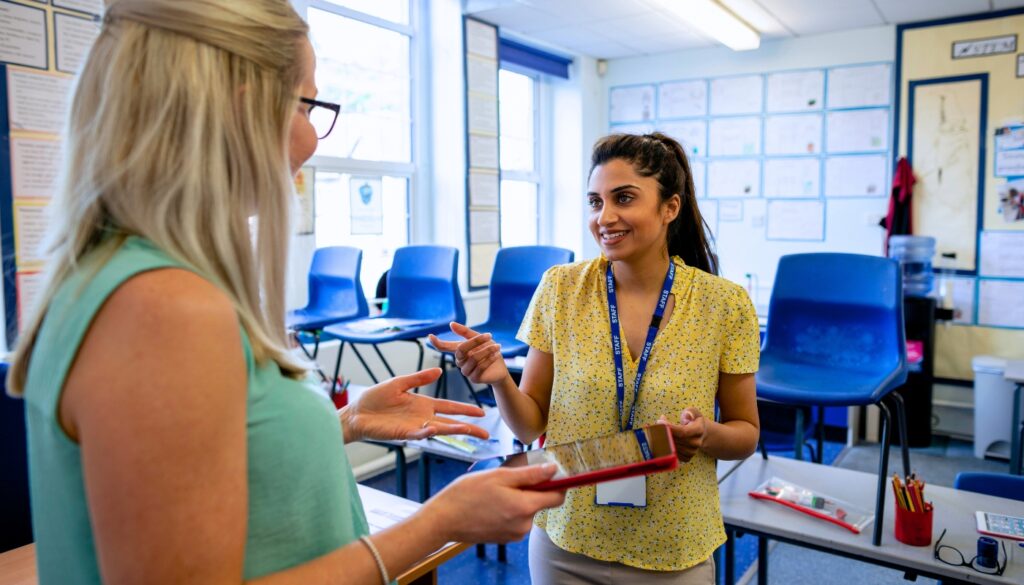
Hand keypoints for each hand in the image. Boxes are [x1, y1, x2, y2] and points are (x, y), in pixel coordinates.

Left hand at [342, 368, 489, 442]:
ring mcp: (415, 426)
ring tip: (471, 431)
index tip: (482, 412)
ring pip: (440, 430)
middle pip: (451, 423)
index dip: (465, 410)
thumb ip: (419, 378)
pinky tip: (437, 429)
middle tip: (486, 433)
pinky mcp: (404, 433)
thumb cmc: (375, 398)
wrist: (356, 413)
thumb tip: (439, 371)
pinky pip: (420, 433)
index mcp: (424, 404)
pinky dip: (429, 432)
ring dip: (455, 430)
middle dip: (469, 428)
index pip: (450, 407)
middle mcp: (423, 417)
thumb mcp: (399, 383)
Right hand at [421, 464, 565, 543]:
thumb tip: (553, 470)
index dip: (557, 483)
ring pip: (527, 510)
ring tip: (495, 492)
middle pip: (541, 502)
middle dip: (531, 489)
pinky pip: (516, 519)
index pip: (557, 497)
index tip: (550, 473)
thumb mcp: (499, 476)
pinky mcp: (505, 538)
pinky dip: (509, 509)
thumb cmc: (467, 494)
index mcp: (524, 507)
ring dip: (518, 499)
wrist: (443, 519)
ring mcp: (514, 534)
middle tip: (508, 479)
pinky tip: (491, 503)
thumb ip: (529, 474)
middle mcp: (524, 525)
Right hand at [428, 322, 508, 385]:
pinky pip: (480, 367)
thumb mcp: (480, 339)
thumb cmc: (489, 351)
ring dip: (486, 351)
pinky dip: (489, 359)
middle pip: (461, 350)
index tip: (430, 336)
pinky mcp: (473, 378)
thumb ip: (465, 332)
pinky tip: (496, 354)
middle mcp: (460, 361)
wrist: (500, 368)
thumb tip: (451, 324)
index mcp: (459, 351)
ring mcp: (465, 371)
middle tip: (489, 335)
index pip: (444, 347)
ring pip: (473, 358)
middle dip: (475, 341)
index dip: (437, 343)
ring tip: (497, 346)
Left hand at [657, 407, 706, 462]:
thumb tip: (687, 416)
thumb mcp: (695, 412)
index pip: (683, 431)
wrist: (702, 434)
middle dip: (663, 433)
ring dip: (663, 440)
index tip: (659, 421)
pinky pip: (673, 454)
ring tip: (659, 432)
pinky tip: (664, 441)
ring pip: (673, 448)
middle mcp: (696, 443)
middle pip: (676, 440)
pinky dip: (666, 448)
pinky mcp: (687, 458)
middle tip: (655, 426)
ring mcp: (692, 452)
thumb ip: (691, 411)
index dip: (670, 428)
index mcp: (699, 430)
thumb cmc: (694, 421)